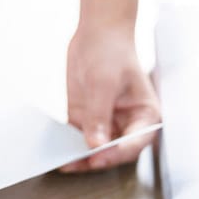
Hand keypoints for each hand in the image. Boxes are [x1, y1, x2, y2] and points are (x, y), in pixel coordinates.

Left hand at [60, 21, 160, 172]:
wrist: (98, 34)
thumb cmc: (112, 52)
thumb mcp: (103, 83)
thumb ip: (99, 115)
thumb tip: (95, 144)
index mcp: (144, 116)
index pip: (133, 143)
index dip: (115, 153)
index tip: (97, 158)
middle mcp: (127, 124)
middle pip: (112, 151)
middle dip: (94, 159)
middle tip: (74, 164)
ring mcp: (106, 122)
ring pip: (93, 149)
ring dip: (78, 156)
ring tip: (61, 161)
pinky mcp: (86, 118)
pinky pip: (76, 137)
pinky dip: (66, 144)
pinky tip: (54, 148)